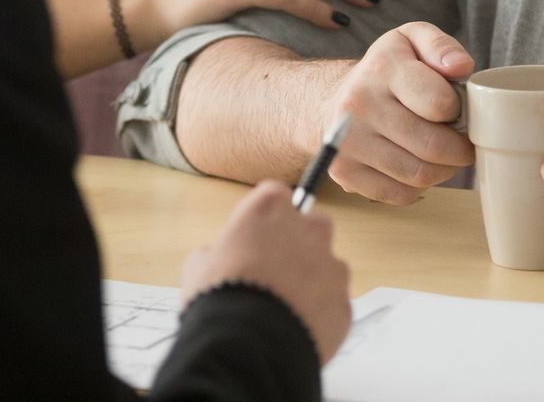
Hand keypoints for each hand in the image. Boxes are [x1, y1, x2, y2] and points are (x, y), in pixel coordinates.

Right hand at [181, 181, 352, 361]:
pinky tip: (294, 328)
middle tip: (270, 271)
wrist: (249, 348)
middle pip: (310, 226)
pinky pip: (332, 302)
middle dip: (295, 244)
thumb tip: (214, 259)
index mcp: (271, 208)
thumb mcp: (199, 267)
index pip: (274, 196)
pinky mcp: (344, 304)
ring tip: (281, 307)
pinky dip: (318, 312)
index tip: (253, 237)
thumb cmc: (222, 300)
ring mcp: (332, 267)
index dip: (262, 219)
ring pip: (325, 266)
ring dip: (309, 280)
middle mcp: (310, 229)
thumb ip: (214, 253)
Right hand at [320, 22, 476, 203]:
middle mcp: (358, 104)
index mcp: (382, 68)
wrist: (331, 100)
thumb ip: (441, 47)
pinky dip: (418, 186)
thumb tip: (462, 67)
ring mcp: (347, 142)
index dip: (459, 109)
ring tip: (441, 153)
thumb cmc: (384, 71)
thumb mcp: (412, 40)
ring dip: (443, 169)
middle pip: (433, 145)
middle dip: (459, 148)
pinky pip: (400, 194)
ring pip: (420, 175)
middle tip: (461, 140)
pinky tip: (416, 164)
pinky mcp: (344, 172)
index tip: (455, 108)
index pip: (440, 102)